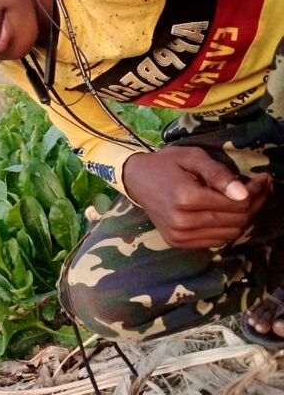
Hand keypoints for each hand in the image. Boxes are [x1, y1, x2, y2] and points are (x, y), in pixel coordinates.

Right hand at [123, 146, 271, 248]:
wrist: (137, 180)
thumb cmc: (166, 164)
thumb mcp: (192, 157)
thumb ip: (218, 173)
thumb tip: (243, 193)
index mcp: (186, 198)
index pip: (237, 204)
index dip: (256, 192)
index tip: (263, 179)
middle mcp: (182, 221)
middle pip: (236, 220)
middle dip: (254, 204)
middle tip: (260, 188)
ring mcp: (179, 235)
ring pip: (229, 234)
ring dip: (243, 218)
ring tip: (247, 200)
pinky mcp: (177, 242)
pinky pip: (215, 241)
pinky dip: (227, 229)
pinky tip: (228, 213)